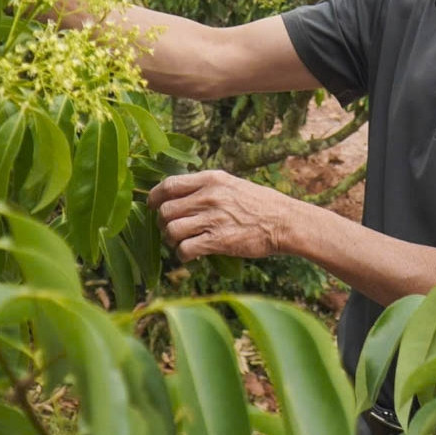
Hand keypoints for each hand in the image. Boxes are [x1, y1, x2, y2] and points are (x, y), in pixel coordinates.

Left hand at [148, 170, 301, 260]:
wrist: (284, 221)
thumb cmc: (260, 204)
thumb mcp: (232, 184)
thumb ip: (207, 187)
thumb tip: (181, 196)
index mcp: (211, 179)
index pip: (169, 184)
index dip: (154, 196)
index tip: (151, 205)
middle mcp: (209, 196)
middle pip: (166, 209)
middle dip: (163, 222)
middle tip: (170, 229)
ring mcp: (213, 219)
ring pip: (171, 230)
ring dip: (171, 240)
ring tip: (180, 243)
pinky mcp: (218, 241)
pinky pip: (185, 249)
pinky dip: (182, 255)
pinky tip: (189, 255)